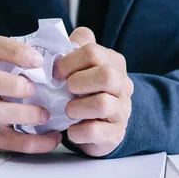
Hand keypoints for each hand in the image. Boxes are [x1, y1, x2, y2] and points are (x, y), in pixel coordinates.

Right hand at [0, 36, 62, 152]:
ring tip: (46, 115)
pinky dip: (33, 141)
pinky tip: (54, 138)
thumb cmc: (34, 86)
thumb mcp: (40, 68)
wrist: (16, 119)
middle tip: (34, 89)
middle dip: (9, 83)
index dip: (12, 51)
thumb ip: (58, 53)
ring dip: (21, 113)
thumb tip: (79, 43)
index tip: (38, 60)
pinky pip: (7, 140)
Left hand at [54, 27, 133, 156]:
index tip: (56, 73)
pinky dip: (77, 131)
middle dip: (78, 82)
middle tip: (66, 89)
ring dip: (76, 108)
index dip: (69, 61)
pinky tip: (72, 129)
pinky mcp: (115, 134)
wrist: (100, 127)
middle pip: (106, 75)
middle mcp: (123, 85)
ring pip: (102, 104)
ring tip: (68, 110)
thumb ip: (74, 49)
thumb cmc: (85, 92)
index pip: (93, 52)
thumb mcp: (81, 66)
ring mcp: (122, 111)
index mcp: (114, 63)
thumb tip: (62, 42)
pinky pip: (95, 131)